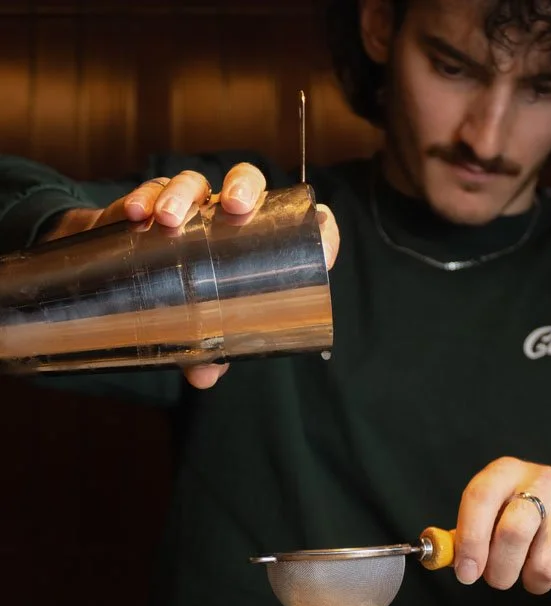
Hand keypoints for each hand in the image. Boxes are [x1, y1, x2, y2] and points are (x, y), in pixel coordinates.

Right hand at [43, 164, 339, 389]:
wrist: (130, 283)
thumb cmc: (188, 306)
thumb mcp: (203, 333)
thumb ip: (209, 353)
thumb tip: (204, 377)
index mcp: (261, 247)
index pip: (302, 228)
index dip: (318, 226)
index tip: (321, 228)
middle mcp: (231, 218)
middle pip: (248, 185)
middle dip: (244, 187)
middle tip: (234, 206)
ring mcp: (192, 207)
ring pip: (197, 184)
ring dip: (184, 193)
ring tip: (168, 218)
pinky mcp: (153, 203)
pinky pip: (152, 191)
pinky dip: (144, 197)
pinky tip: (136, 213)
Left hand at [453, 458, 550, 596]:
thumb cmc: (531, 512)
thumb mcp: (497, 508)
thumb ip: (465, 532)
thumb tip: (436, 554)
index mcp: (507, 472)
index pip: (480, 498)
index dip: (469, 541)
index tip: (466, 573)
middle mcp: (544, 480)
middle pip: (513, 533)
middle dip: (499, 571)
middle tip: (499, 577)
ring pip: (544, 566)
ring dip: (532, 582)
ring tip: (533, 570)